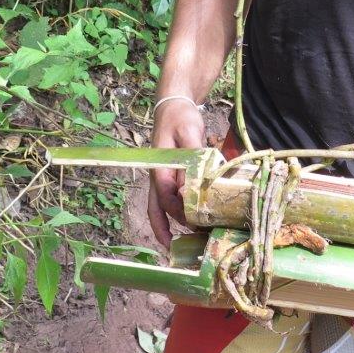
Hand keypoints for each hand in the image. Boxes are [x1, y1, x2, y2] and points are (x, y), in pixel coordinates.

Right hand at [146, 98, 205, 249]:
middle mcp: (157, 178)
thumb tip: (190, 188)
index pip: (167, 198)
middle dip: (173, 229)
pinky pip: (168, 202)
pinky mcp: (170, 178)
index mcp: (160, 169)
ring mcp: (161, 179)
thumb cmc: (181, 118)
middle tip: (191, 246)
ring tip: (189, 245)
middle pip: (160, 210)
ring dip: (172, 227)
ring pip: (160, 209)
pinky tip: (188, 229)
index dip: (180, 213)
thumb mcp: (189, 134)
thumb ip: (191, 159)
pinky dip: (174, 218)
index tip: (196, 225)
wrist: (174, 106)